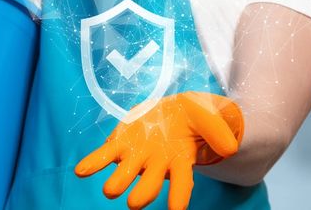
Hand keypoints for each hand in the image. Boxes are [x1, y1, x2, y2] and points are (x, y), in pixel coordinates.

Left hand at [75, 92, 243, 209]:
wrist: (175, 111)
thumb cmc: (195, 118)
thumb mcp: (209, 117)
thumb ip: (218, 131)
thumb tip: (229, 148)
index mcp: (180, 161)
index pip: (182, 183)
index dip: (179, 198)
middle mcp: (157, 165)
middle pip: (149, 184)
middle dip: (142, 194)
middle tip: (134, 203)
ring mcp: (137, 156)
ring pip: (126, 173)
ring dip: (118, 182)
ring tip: (109, 189)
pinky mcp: (121, 144)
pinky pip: (105, 155)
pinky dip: (93, 163)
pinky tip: (81, 170)